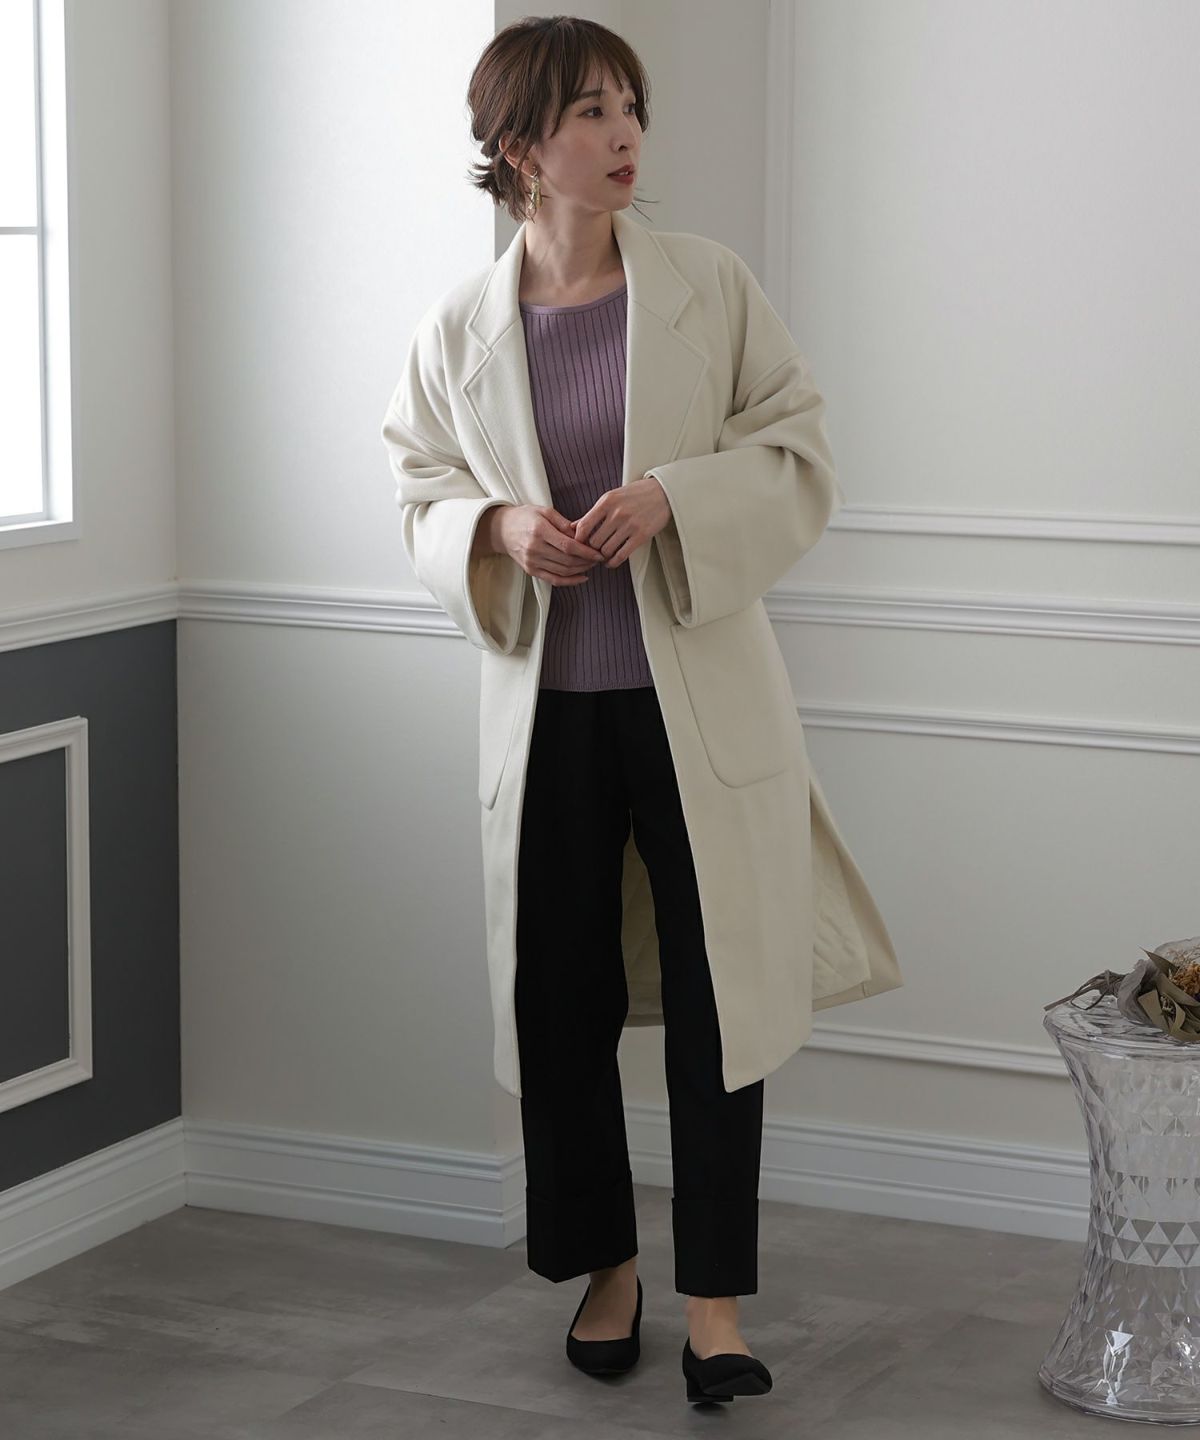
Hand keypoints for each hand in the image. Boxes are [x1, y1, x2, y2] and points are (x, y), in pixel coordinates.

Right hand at [489, 504, 607, 585]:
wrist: (502, 530)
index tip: (598, 553)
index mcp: (539, 530)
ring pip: (563, 571)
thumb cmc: (525, 517)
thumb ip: (564, 523)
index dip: (586, 552)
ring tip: (591, 564)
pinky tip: (582, 577)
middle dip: (586, 561)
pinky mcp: (531, 570)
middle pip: (567, 560)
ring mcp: (532, 562)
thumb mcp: (544, 511)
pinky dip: (570, 581)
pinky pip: (554, 580)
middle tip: (598, 558)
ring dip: (581, 570)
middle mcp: (535, 548)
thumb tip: (582, 534)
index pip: (567, 546)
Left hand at [570, 476, 671, 568]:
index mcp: (607, 501)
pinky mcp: (641, 535)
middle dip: (591, 549)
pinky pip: (621, 555)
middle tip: (592, 551)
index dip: (578, 539)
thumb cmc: (635, 495)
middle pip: (594, 541)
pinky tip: (611, 561)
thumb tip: (572, 527)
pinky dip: (613, 562)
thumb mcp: (612, 498)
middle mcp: (617, 513)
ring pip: (606, 550)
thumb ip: (593, 513)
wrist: (663, 493)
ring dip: (603, 555)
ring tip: (603, 555)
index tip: (579, 544)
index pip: (584, 526)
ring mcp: (630, 525)